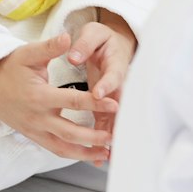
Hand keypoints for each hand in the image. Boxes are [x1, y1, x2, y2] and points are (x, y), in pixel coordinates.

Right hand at [0, 33, 118, 163]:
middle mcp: (38, 118)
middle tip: (114, 136)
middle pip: (70, 133)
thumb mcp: (26, 53)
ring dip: (86, 153)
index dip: (95, 103)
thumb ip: (49, 47)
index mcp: (39, 96)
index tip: (115, 105)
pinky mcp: (34, 137)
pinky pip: (55, 150)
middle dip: (94, 137)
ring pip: (63, 148)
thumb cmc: (8, 68)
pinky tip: (89, 156)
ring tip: (107, 153)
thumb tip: (68, 37)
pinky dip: (73, 155)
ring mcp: (35, 130)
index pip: (73, 102)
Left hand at [71, 12, 137, 148]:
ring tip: (106, 156)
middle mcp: (118, 84)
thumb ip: (83, 43)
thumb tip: (72, 53)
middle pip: (120, 104)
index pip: (112, 75)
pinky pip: (106, 124)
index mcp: (115, 64)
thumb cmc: (101, 37)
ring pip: (114, 119)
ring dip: (111, 137)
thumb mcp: (93, 33)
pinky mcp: (106, 106)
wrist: (113, 44)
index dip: (106, 85)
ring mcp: (113, 97)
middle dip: (115, 121)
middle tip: (110, 137)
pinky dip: (103, 140)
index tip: (98, 93)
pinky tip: (100, 158)